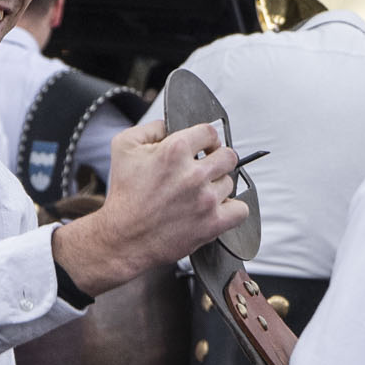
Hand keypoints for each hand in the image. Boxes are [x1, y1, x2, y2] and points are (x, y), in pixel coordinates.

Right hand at [50, 119, 246, 297]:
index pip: (210, 132)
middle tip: (203, 169)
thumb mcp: (124, 147)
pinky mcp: (212, 224)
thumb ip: (151, 128)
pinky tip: (216, 209)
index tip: (202, 148)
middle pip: (228, 156)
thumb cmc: (124, 195)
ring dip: (217, 186)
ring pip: (230, 183)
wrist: (123, 238)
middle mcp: (193, 174)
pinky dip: (232, 209)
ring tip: (198, 194)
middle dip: (216, 160)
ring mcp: (206, 200)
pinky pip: (241, 210)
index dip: (205, 139)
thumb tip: (171, 126)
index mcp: (174, 151)